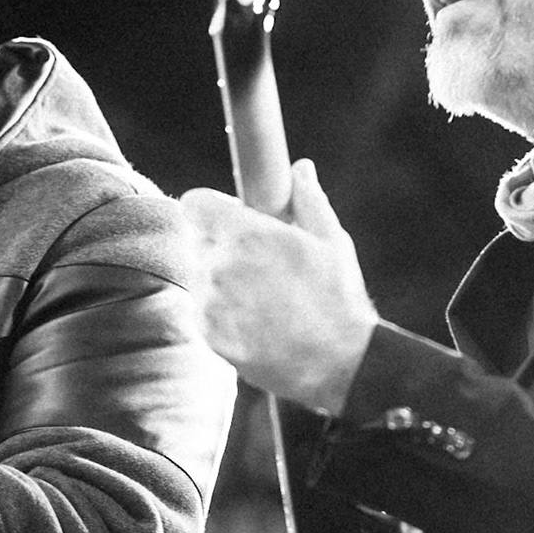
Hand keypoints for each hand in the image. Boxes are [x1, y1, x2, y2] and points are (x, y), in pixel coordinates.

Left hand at [179, 159, 376, 412]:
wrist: (339, 364)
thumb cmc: (339, 298)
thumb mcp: (332, 241)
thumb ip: (308, 199)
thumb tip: (299, 168)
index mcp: (247, 233)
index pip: (194, 203)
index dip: (209, 209)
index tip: (227, 221)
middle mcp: (220, 264)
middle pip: (196, 241)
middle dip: (216, 246)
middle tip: (253, 264)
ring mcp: (210, 302)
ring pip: (197, 277)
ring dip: (216, 281)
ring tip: (257, 298)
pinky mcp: (208, 334)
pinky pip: (201, 311)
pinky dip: (218, 314)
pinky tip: (252, 322)